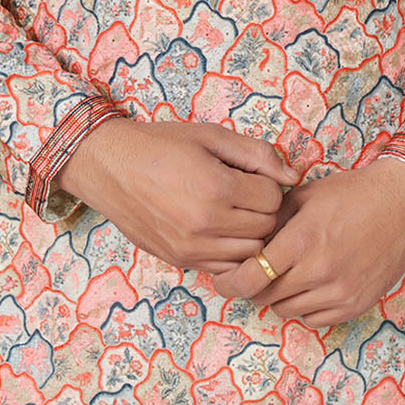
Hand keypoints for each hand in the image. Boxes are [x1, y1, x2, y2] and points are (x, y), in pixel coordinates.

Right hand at [54, 117, 302, 272]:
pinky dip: (229, 252)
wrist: (110, 167)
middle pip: (265, 229)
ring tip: (233, 212)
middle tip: (245, 193)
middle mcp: (206, 224)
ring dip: (248, 234)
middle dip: (262, 210)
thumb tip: (293, 175)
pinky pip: (224, 268)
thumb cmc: (161, 145)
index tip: (252, 176)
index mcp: (216, 188)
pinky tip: (217, 230)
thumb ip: (256, 154)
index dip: (268, 185)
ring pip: (248, 254)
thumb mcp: (210, 136)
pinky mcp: (180, 260)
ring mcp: (192, 248)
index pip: (273, 199)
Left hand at [210, 156, 404, 327]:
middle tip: (255, 272)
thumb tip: (246, 240)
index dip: (230, 282)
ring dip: (279, 296)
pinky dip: (304, 306)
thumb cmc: (351, 193)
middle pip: (266, 296)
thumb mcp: (305, 195)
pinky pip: (314, 319)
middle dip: (255, 285)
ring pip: (288, 310)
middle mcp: (318, 271)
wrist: (402, 204)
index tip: (223, 280)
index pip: (251, 277)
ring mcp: (339, 292)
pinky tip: (308, 285)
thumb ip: (273, 220)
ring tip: (285, 275)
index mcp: (301, 240)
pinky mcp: (355, 304)